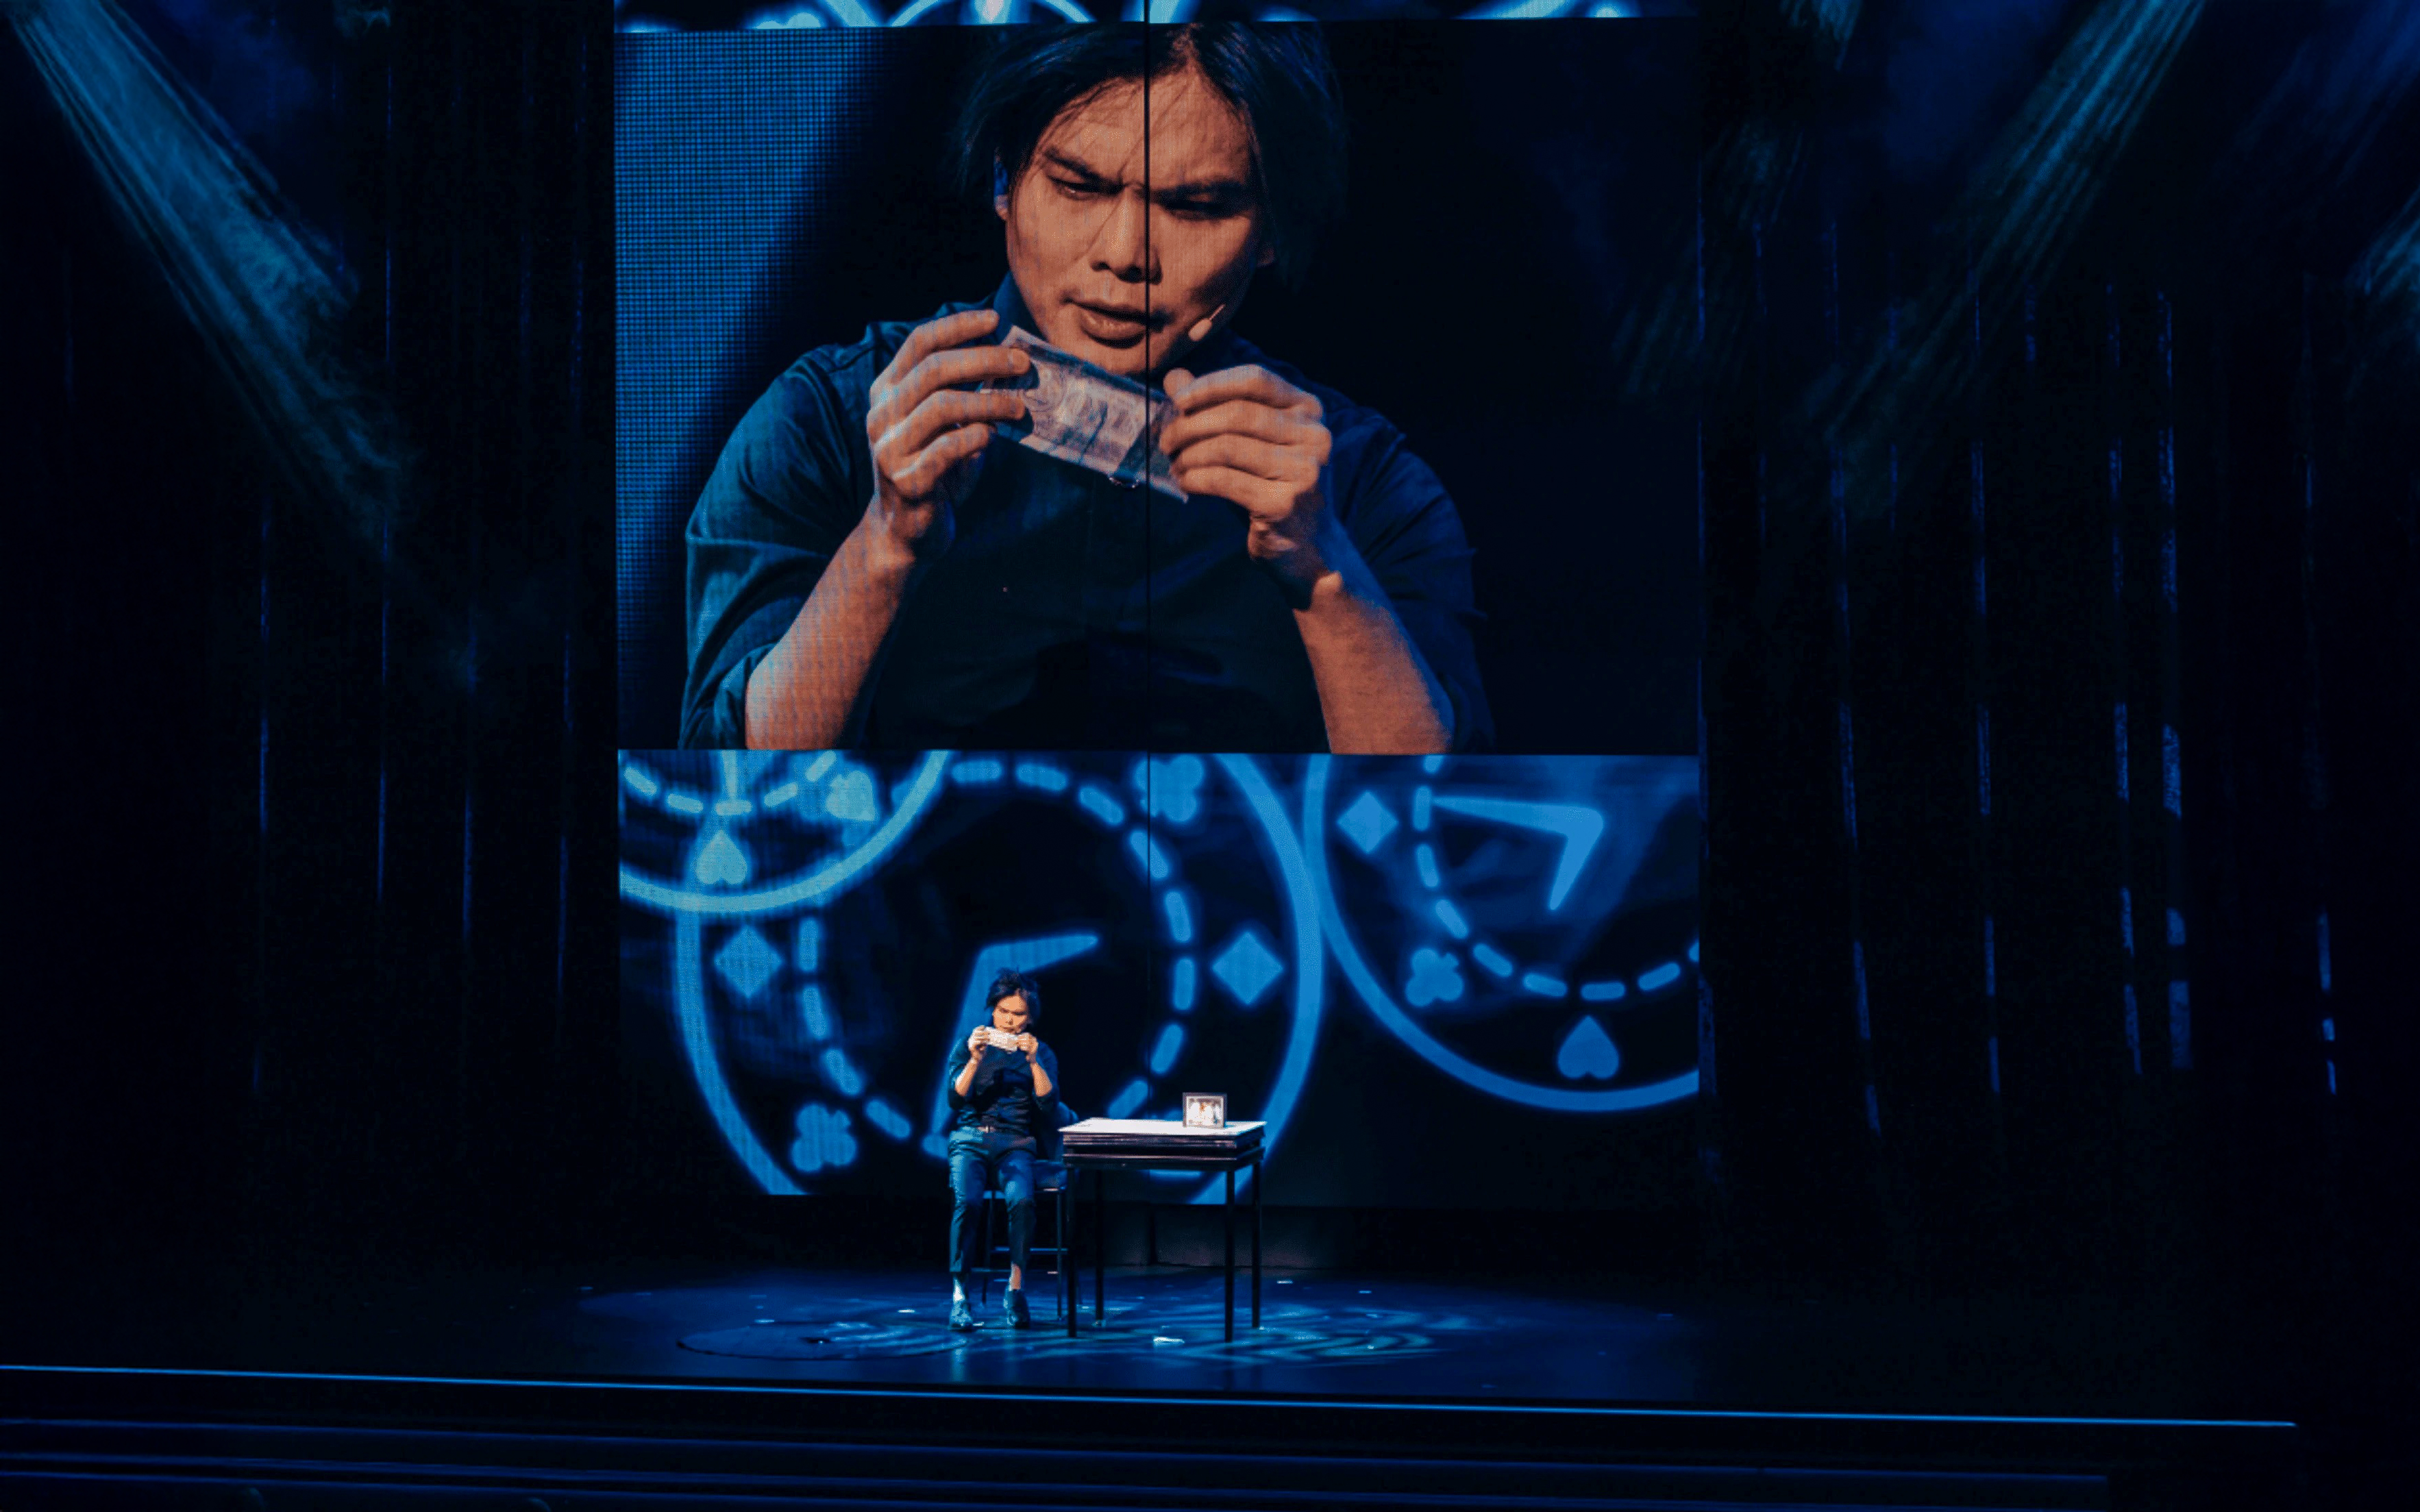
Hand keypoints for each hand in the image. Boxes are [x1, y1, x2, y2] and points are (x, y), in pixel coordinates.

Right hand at [863, 308, 1029, 571]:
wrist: (906, 532)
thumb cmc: (934, 469)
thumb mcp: (945, 425)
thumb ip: (963, 393)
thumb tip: (1008, 360)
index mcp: (886, 391)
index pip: (920, 343)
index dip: (958, 326)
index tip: (995, 320)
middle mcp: (881, 414)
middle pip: (934, 369)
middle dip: (984, 360)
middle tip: (1021, 363)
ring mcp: (889, 448)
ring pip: (942, 406)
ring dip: (989, 402)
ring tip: (1020, 407)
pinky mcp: (906, 481)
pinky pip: (946, 449)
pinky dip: (976, 438)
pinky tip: (994, 437)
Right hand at [966, 1025, 990, 1059]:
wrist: (978, 1059)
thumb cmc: (981, 1050)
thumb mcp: (984, 1043)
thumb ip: (985, 1038)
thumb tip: (989, 1033)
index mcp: (973, 1038)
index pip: (975, 1030)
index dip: (979, 1028)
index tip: (984, 1026)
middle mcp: (971, 1040)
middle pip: (975, 1033)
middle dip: (982, 1032)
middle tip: (988, 1033)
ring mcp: (970, 1043)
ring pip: (976, 1037)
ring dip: (982, 1037)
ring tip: (988, 1038)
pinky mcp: (971, 1047)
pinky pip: (975, 1043)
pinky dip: (980, 1041)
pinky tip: (984, 1042)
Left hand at [1014, 1033, 1038, 1056]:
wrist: (1031, 1060)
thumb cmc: (1026, 1051)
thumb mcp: (1025, 1044)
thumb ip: (1022, 1040)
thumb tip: (1016, 1038)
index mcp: (1034, 1039)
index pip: (1028, 1034)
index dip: (1022, 1035)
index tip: (1017, 1037)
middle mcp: (1035, 1042)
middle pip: (1027, 1038)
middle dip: (1021, 1039)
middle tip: (1016, 1041)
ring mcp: (1034, 1047)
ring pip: (1027, 1043)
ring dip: (1021, 1043)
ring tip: (1018, 1045)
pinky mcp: (1032, 1052)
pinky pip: (1026, 1048)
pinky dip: (1022, 1048)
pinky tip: (1020, 1048)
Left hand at [1159, 365, 1339, 602]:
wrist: (1311, 549)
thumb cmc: (1273, 488)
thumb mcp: (1250, 443)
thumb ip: (1216, 408)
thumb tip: (1174, 378)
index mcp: (1309, 410)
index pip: (1255, 380)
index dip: (1211, 385)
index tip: (1178, 400)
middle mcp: (1313, 435)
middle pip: (1237, 413)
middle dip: (1191, 425)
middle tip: (1167, 441)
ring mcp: (1303, 470)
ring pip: (1227, 447)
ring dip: (1190, 454)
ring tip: (1175, 465)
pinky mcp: (1285, 503)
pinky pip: (1225, 480)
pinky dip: (1196, 479)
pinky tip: (1186, 483)